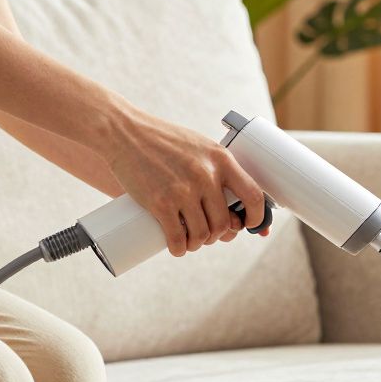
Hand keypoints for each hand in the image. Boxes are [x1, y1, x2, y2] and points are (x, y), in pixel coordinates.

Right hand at [101, 107, 267, 256]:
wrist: (124, 133)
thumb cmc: (163, 140)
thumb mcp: (199, 146)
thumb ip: (216, 169)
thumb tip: (232, 205)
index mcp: (221, 159)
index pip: (253, 195)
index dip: (256, 217)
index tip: (249, 224)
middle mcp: (205, 175)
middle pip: (224, 222)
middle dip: (217, 234)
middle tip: (206, 234)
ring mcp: (183, 190)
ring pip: (202, 234)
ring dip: (197, 244)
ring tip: (190, 241)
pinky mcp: (160, 203)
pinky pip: (177, 238)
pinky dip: (179, 249)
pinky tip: (178, 248)